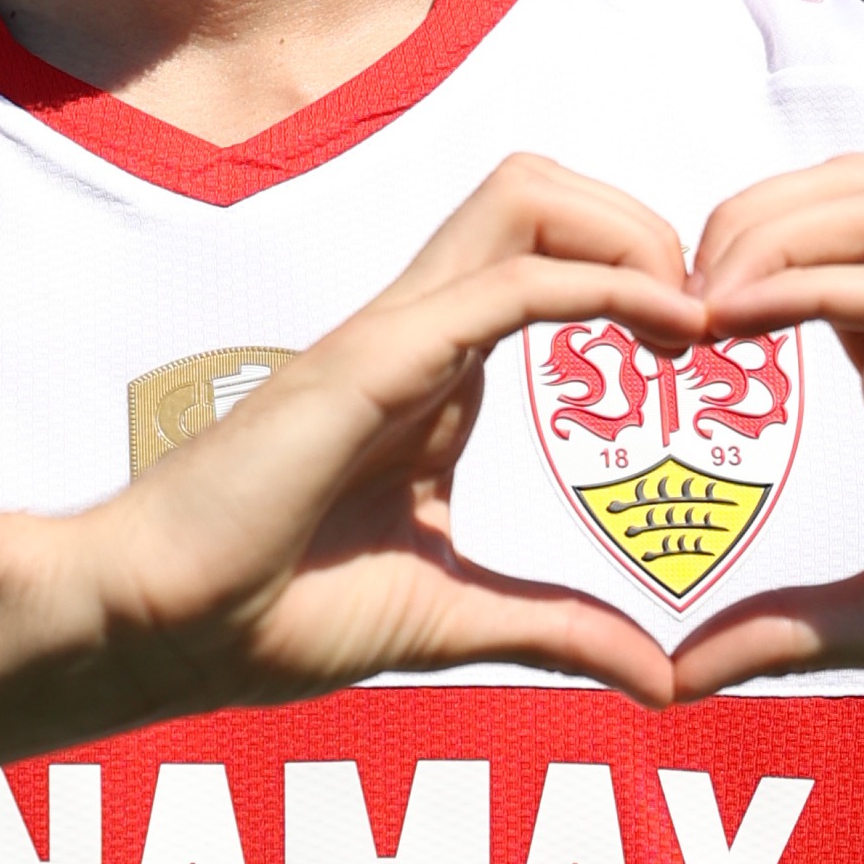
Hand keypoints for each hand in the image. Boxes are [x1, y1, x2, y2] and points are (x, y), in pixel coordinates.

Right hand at [64, 155, 698, 723]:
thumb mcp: (453, 615)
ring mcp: (396, 330)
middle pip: (542, 187)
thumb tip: (657, 676)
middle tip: (700, 317)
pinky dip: (601, 284)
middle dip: (640, 220)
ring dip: (625, 231)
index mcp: (438, 366)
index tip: (701, 347)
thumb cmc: (276, 608)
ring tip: (686, 316)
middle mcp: (422, 324)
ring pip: (523, 195)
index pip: (545, 247)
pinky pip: (505, 283)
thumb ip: (555, 628)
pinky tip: (669, 329)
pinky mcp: (374, 356)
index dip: (634, 267)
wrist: (162, 624)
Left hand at [671, 157, 863, 758]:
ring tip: (701, 307)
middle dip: (737, 220)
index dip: (725, 260)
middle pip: (837, 194)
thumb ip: (789, 630)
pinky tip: (742, 322)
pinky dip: (815, 284)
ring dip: (770, 234)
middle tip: (668, 303)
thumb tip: (679, 675)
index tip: (654, 326)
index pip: (812, 245)